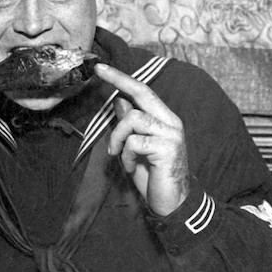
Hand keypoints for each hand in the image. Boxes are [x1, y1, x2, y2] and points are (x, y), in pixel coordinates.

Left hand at [99, 63, 189, 215]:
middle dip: (118, 79)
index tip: (101, 67)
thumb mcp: (135, 148)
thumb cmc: (154, 176)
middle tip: (98, 71)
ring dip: (118, 138)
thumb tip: (119, 100)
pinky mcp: (167, 148)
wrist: (172, 204)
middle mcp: (171, 123)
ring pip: (132, 119)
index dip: (123, 78)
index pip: (144, 92)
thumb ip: (129, 125)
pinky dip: (126, 156)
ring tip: (119, 156)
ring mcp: (171, 135)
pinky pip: (134, 142)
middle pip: (142, 93)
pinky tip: (132, 167)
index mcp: (164, 120)